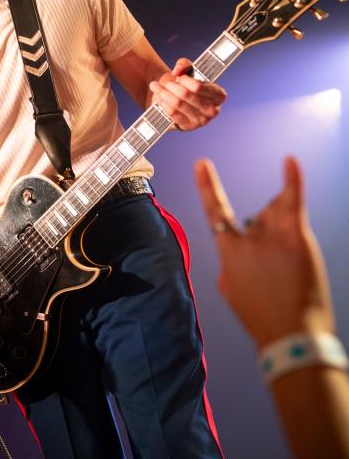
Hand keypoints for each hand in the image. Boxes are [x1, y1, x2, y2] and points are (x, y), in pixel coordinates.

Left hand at [149, 58, 225, 130]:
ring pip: (177, 104)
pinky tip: (158, 97)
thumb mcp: (189, 71)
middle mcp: (213, 110)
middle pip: (185, 95)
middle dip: (171, 86)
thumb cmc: (187, 85)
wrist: (178, 101)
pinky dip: (162, 104)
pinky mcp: (188, 127)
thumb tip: (178, 69)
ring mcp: (201, 121)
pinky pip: (172, 113)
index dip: (185, 80)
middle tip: (166, 82)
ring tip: (155, 86)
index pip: (198, 87)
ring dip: (163, 93)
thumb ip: (185, 64)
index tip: (179, 77)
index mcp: (219, 95)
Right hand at [193, 156, 332, 347]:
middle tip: (279, 270)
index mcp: (227, 253)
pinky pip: (292, 200)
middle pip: (258, 219)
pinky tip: (289, 161)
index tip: (202, 164)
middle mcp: (245, 240)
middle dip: (268, 237)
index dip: (208, 185)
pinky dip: (291, 178)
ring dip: (283, 231)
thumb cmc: (261, 317)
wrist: (290, 336)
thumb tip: (237, 253)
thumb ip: (230, 265)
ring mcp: (269, 237)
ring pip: (277, 215)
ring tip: (290, 265)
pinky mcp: (294, 238)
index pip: (213, 211)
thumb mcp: (230, 290)